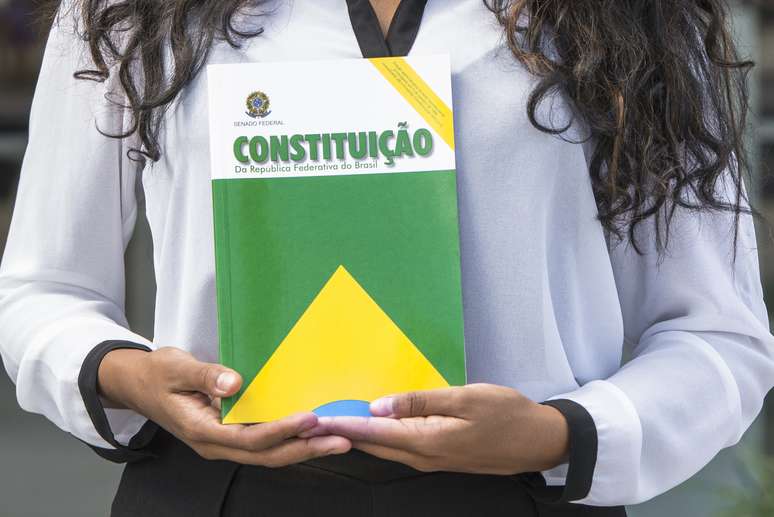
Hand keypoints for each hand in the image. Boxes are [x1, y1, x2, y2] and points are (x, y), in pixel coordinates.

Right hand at [98, 347, 350, 465]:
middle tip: (341, 441)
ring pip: (269, 454)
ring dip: (304, 448)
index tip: (311, 419)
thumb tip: (235, 384)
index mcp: (202, 431)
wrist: (137, 384)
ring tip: (337, 440)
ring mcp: (223, 442)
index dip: (282, 430)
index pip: (249, 438)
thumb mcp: (176, 367)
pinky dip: (290, 440)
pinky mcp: (230, 434)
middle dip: (306, 449)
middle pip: (267, 455)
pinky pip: (264, 443)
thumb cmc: (156, 374)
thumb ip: (206, 375)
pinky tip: (313, 431)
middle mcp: (216, 444)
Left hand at [301, 383, 567, 474]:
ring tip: (330, 428)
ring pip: (386, 450)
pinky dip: (379, 440)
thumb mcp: (467, 398)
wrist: (540, 441)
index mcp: (429, 441)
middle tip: (309, 426)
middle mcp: (425, 456)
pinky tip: (370, 430)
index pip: (374, 432)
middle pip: (374, 446)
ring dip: (356, 438)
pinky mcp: (441, 458)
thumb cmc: (507, 414)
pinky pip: (401, 449)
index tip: (313, 421)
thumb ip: (421, 402)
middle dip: (340, 435)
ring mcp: (433, 461)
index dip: (342, 424)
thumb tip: (379, 406)